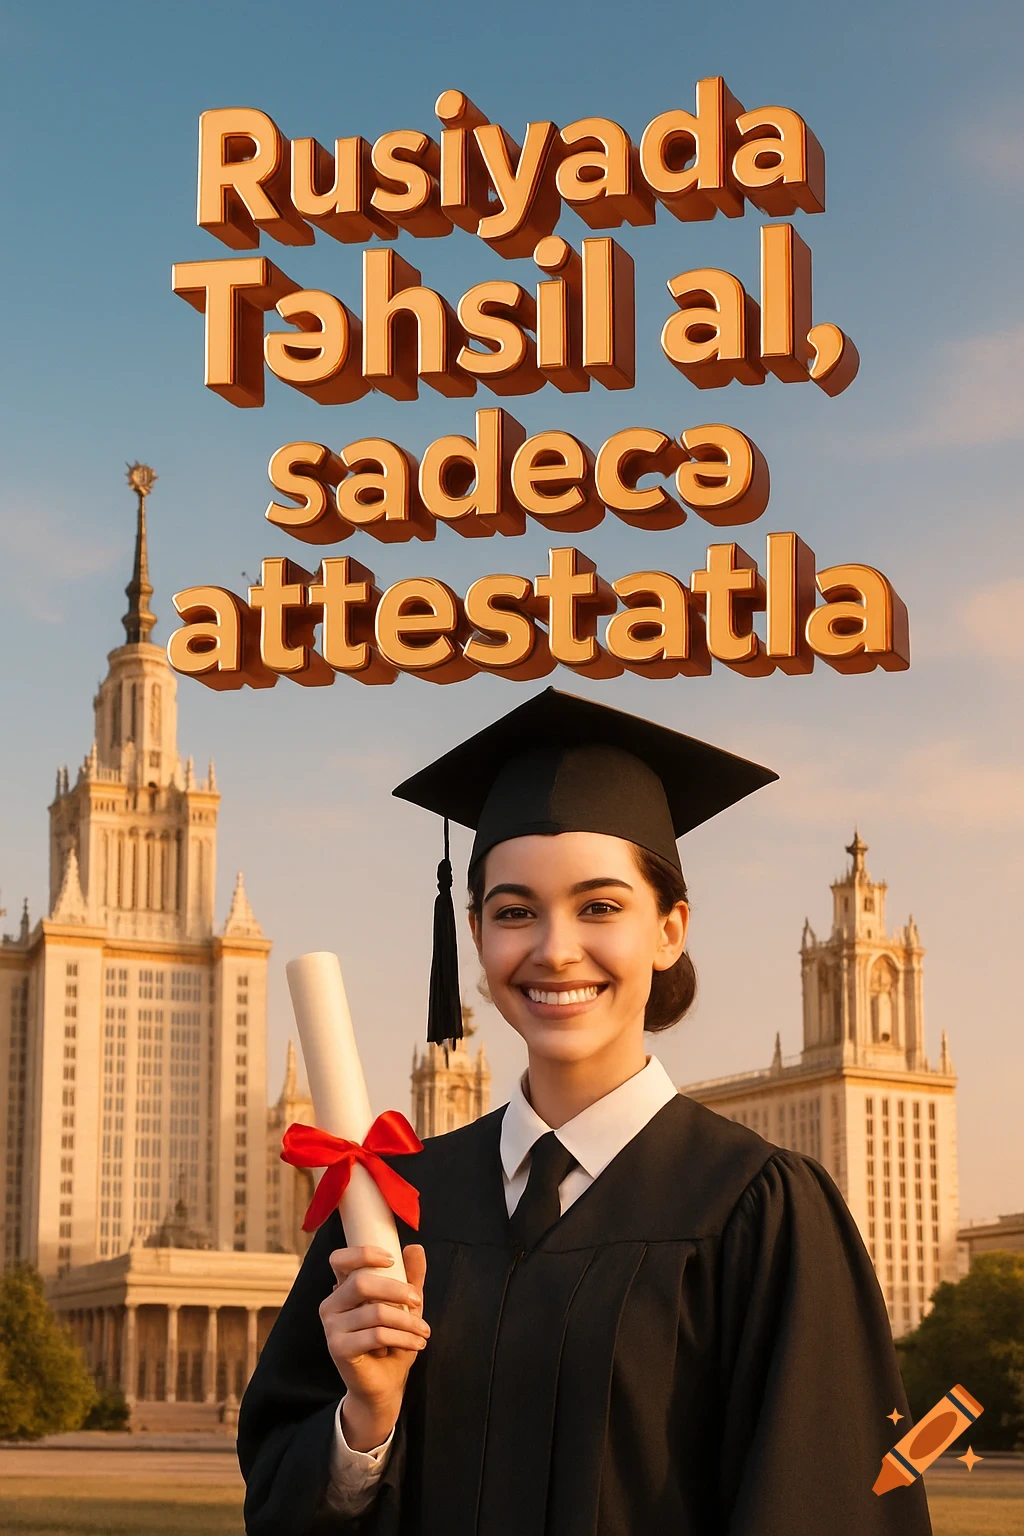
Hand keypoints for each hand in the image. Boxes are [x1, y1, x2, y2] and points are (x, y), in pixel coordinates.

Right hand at [319, 1244, 427, 1450]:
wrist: (384, 1384)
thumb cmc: (392, 1341)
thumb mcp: (405, 1306)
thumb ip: (409, 1277)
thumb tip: (415, 1248)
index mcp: (342, 1288)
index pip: (340, 1259)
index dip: (363, 1254)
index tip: (392, 1260)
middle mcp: (330, 1304)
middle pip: (362, 1283)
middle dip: (396, 1290)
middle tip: (418, 1301)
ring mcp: (331, 1327)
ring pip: (375, 1312)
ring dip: (407, 1321)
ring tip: (424, 1331)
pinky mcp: (338, 1348)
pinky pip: (376, 1335)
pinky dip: (402, 1338)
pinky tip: (416, 1343)